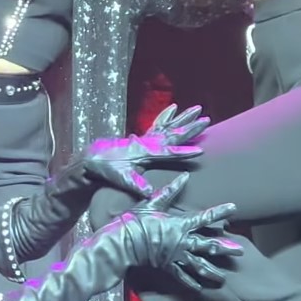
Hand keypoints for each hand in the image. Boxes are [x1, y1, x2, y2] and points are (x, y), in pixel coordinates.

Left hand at [86, 103, 209, 196]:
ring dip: (184, 117)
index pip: (169, 152)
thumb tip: (149, 192)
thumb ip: (136, 183)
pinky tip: (174, 107)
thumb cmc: (107, 168)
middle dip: (191, 127)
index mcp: (145, 152)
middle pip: (174, 133)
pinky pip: (158, 124)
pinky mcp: (143, 137)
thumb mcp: (121, 178)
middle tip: (206, 120)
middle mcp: (148, 142)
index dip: (184, 152)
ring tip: (197, 108)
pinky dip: (167, 116)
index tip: (199, 150)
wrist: (93, 156)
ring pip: (169, 125)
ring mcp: (146, 138)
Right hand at [124, 174, 241, 291]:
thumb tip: (185, 176)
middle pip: (208, 245)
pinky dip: (190, 282)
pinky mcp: (166, 267)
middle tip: (241, 251)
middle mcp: (182, 242)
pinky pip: (181, 276)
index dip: (220, 212)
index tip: (234, 208)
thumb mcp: (153, 203)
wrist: (121, 243)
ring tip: (223, 278)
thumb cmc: (136, 220)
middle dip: (225, 248)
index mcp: (180, 224)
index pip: (205, 217)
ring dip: (212, 271)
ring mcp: (175, 256)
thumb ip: (170, 191)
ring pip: (198, 265)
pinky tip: (199, 288)